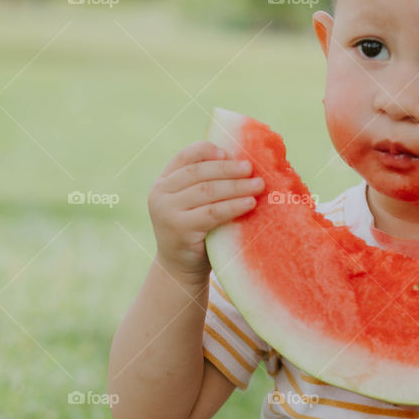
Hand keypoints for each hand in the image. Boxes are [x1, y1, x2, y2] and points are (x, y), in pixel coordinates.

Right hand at [148, 141, 264, 280]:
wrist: (181, 268)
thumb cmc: (196, 229)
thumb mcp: (194, 203)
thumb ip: (206, 182)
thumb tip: (242, 160)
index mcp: (164, 181)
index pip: (185, 156)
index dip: (207, 151)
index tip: (229, 152)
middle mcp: (160, 193)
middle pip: (199, 172)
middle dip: (228, 169)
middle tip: (251, 168)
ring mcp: (167, 211)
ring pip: (207, 191)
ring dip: (236, 186)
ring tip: (258, 185)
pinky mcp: (180, 229)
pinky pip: (213, 212)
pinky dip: (234, 206)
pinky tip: (250, 203)